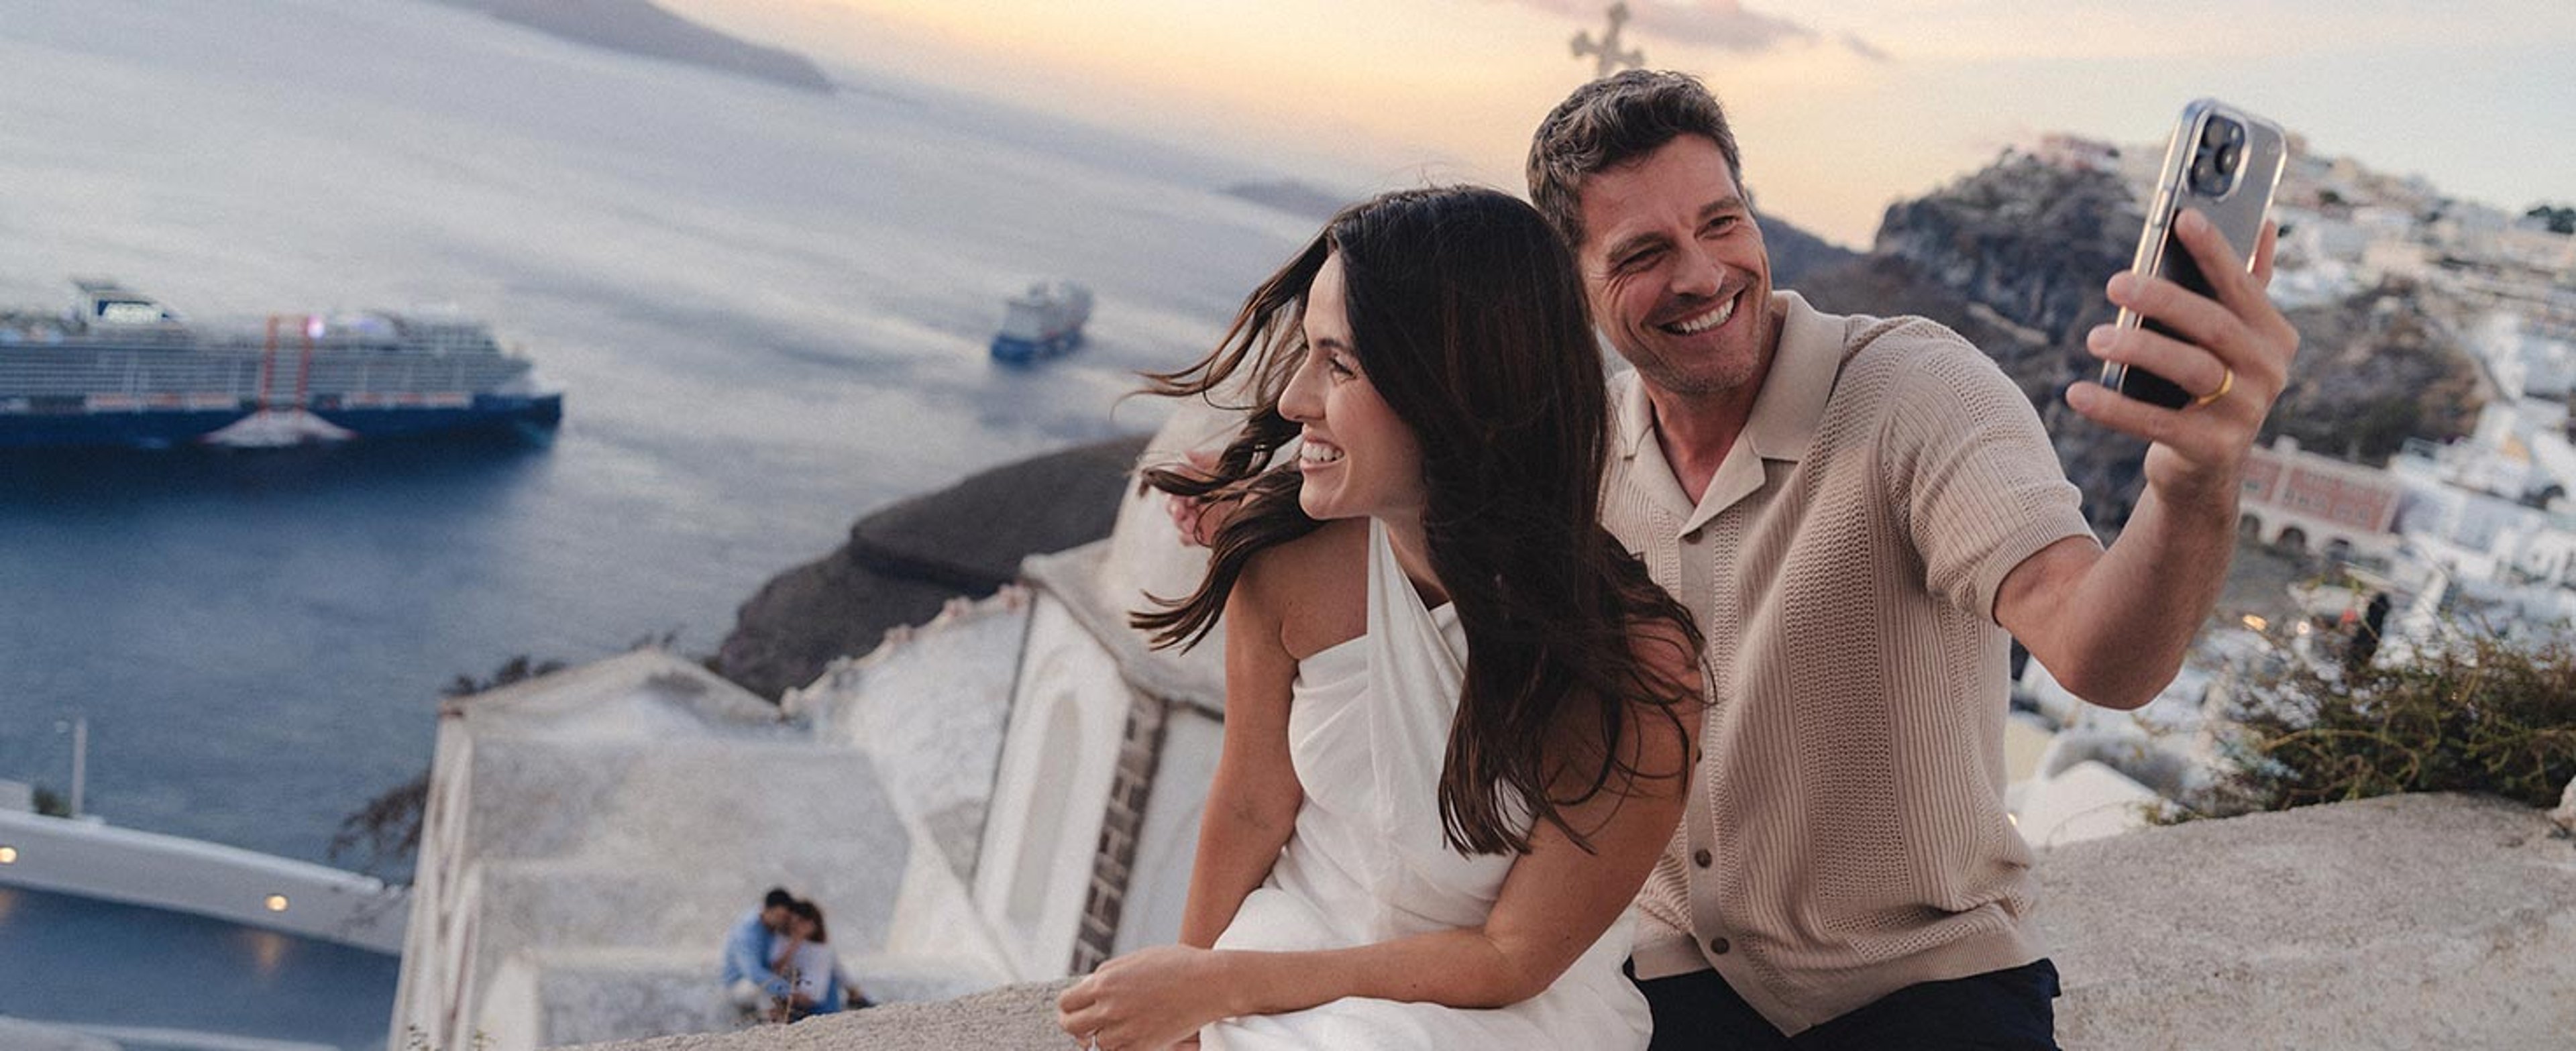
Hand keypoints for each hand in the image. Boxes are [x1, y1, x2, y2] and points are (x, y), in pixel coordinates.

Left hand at [1057, 945, 1228, 1050]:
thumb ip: (1107, 974)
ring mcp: (1125, 1029)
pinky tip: (1130, 1037)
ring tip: (1115, 1030)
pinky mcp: (1142, 1046)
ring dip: (1102, 1038)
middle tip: (1083, 1028)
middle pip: (1072, 1027)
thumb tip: (1089, 988)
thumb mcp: (1135, 959)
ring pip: (1096, 1044)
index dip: (1067, 1008)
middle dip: (1075, 1027)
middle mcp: (1110, 1007)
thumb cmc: (1177, 965)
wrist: (1209, 983)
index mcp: (1105, 981)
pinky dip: (1121, 1048)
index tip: (1073, 1011)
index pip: (1066, 1002)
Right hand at [1163, 448, 1238, 547]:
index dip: (1169, 488)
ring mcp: (1200, 518)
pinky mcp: (1204, 534)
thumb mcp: (1226, 465)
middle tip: (1180, 512)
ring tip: (1190, 524)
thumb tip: (1185, 453)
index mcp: (1197, 484)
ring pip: (1179, 522)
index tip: (1170, 491)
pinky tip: (1193, 533)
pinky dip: (1186, 536)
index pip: (1174, 485)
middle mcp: (1196, 501)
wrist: (1262, 498)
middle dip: (1174, 508)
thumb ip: (1204, 459)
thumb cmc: (1246, 480)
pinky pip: (1187, 538)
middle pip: (1173, 505)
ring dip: (1180, 523)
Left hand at [2065, 210, 2299, 510]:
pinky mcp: (2212, 449)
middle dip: (2163, 299)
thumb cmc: (2210, 386)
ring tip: (2094, 337)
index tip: (2184, 218)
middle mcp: (2269, 371)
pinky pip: (2156, 423)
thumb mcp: (2232, 339)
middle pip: (2213, 325)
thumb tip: (2261, 222)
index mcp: (2273, 335)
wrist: (2203, 467)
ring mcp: (2245, 412)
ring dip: (2139, 349)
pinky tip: (2077, 393)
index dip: (2215, 251)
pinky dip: (2114, 408)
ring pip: (2190, 369)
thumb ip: (2247, 285)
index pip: (2242, 285)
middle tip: (2116, 282)